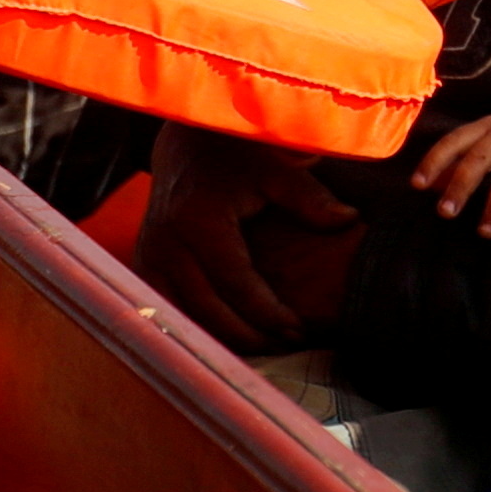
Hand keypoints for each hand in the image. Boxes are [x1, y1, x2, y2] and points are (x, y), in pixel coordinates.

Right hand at [130, 125, 360, 352]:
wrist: (186, 144)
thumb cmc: (238, 155)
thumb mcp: (276, 168)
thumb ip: (309, 197)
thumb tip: (348, 220)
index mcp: (198, 220)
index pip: (235, 282)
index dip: (267, 312)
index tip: (298, 329)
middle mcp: (166, 243)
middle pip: (207, 310)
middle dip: (250, 336)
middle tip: (289, 345)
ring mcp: (148, 257)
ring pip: (184, 318)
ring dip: (223, 340)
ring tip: (267, 347)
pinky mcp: (142, 266)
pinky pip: (168, 310)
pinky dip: (199, 327)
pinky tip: (233, 336)